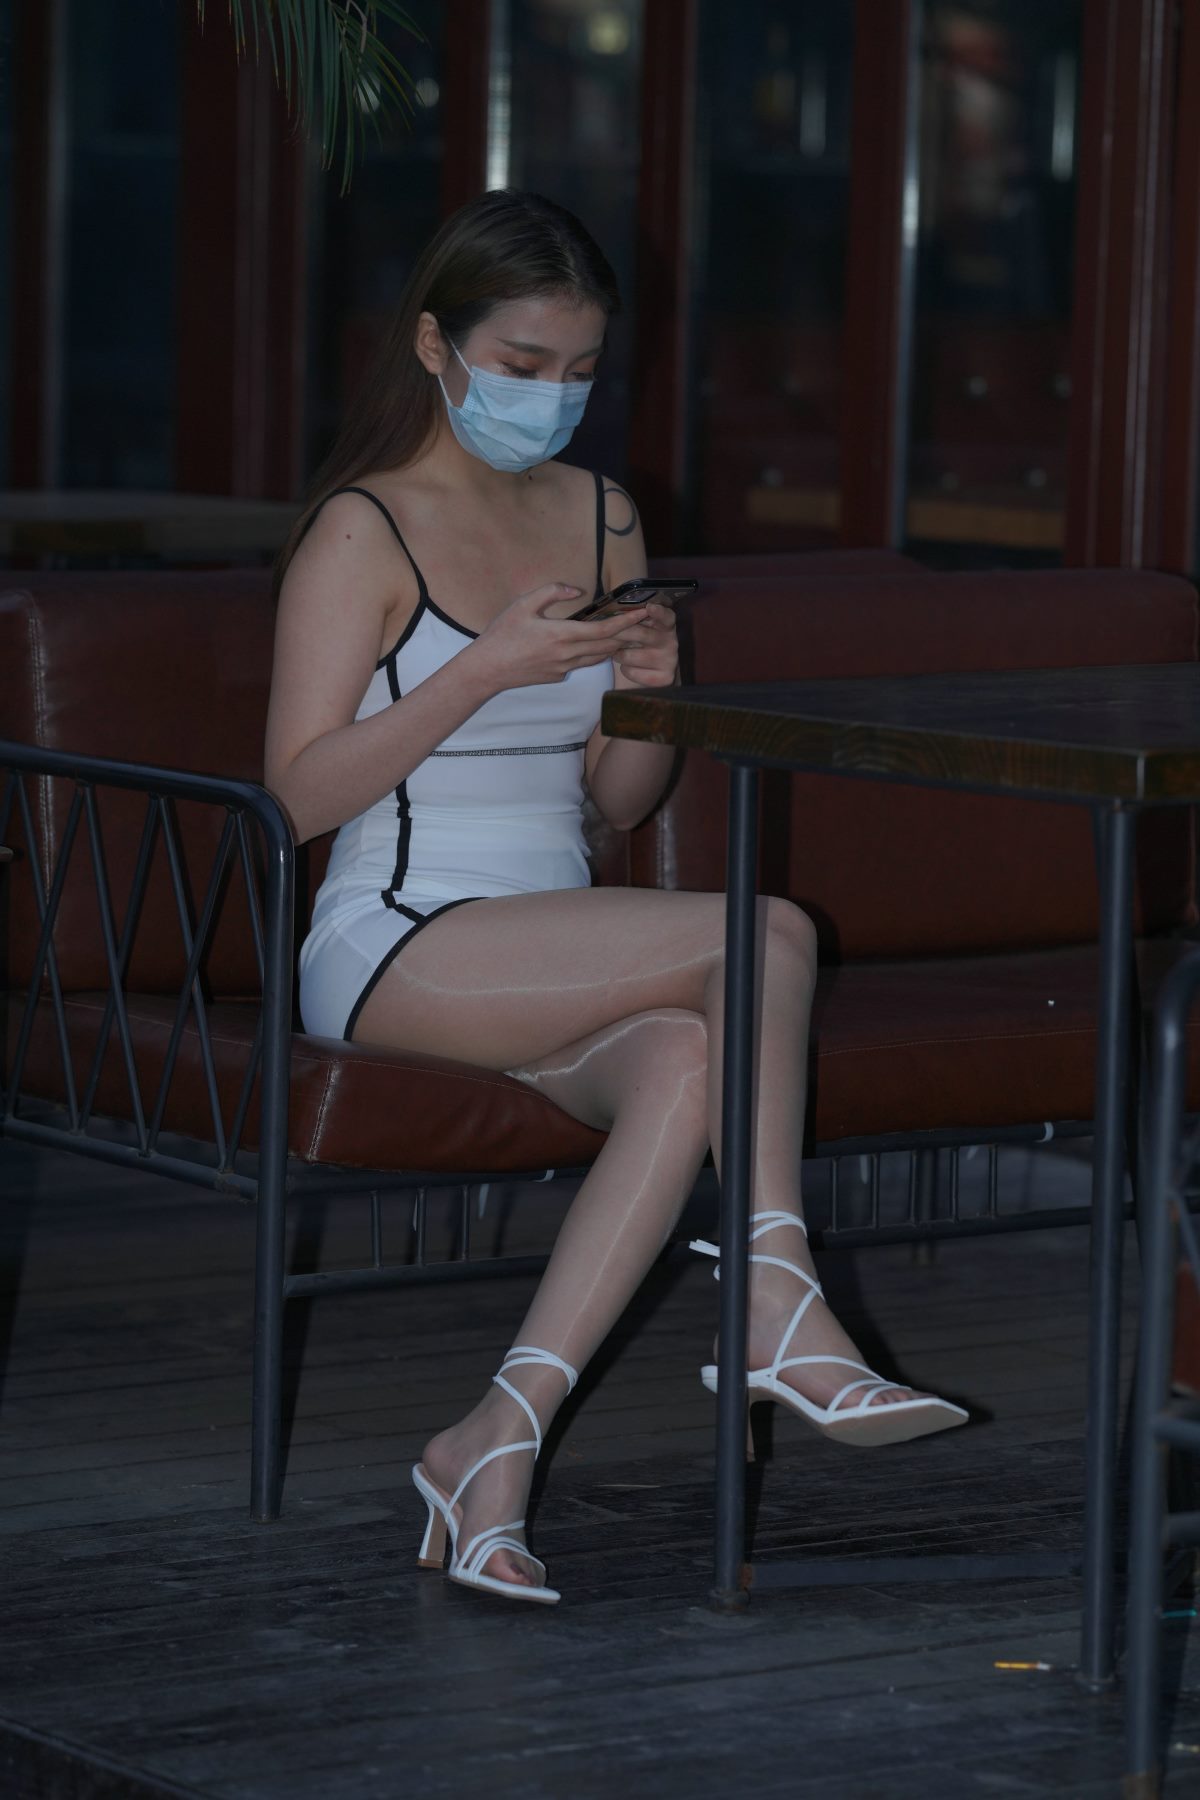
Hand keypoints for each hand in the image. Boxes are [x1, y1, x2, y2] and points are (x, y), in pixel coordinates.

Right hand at [467, 583, 651, 691]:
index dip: (626, 622)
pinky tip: (598, 646)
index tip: (642, 613)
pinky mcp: (557, 676)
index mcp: (561, 635)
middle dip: (628, 634)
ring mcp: (563, 669)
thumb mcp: (523, 605)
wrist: (487, 669)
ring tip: (628, 634)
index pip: (603, 630)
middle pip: (608, 646)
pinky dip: (595, 654)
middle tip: (644, 624)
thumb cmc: (502, 635)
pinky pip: (582, 664)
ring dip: (614, 646)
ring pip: (598, 658)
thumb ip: (552, 592)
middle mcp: (567, 655)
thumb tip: (577, 590)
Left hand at [611, 601, 679, 688]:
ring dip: (618, 654)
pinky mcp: (663, 678)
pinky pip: (631, 672)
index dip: (659, 612)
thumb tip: (614, 616)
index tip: (649, 607)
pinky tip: (629, 666)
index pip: (666, 617)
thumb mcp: (644, 627)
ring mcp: (669, 661)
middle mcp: (672, 642)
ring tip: (618, 653)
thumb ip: (636, 619)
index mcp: (667, 625)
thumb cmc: (643, 642)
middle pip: (640, 633)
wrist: (654, 668)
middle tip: (605, 634)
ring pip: (630, 656)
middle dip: (618, 633)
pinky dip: (625, 669)